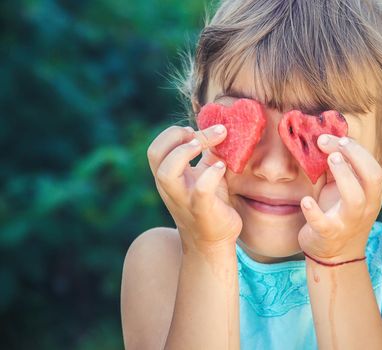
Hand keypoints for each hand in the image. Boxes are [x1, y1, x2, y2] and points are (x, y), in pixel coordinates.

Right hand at [147, 125, 241, 252]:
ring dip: (184, 153)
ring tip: (202, 146)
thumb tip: (219, 129)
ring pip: (166, 173)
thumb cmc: (211, 204)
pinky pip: (200, 190)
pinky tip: (222, 167)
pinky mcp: (202, 209)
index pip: (158, 147)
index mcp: (169, 175)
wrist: (213, 243)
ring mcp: (184, 198)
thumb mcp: (206, 174)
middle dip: (175, 136)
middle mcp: (171, 186)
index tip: (197, 131)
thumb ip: (208, 154)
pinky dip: (211, 174)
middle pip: (155, 154)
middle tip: (198, 135)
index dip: (174, 133)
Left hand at [298, 135, 381, 263]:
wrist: (335, 254)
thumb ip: (337, 166)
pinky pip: (324, 223)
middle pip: (372, 176)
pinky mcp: (329, 234)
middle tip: (332, 145)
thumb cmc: (338, 213)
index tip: (333, 138)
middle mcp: (366, 206)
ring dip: (343, 175)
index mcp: (371, 192)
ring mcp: (349, 221)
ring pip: (355, 198)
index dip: (355, 149)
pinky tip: (306, 200)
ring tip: (329, 160)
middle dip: (355, 156)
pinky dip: (314, 211)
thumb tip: (324, 137)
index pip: (372, 165)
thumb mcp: (341, 188)